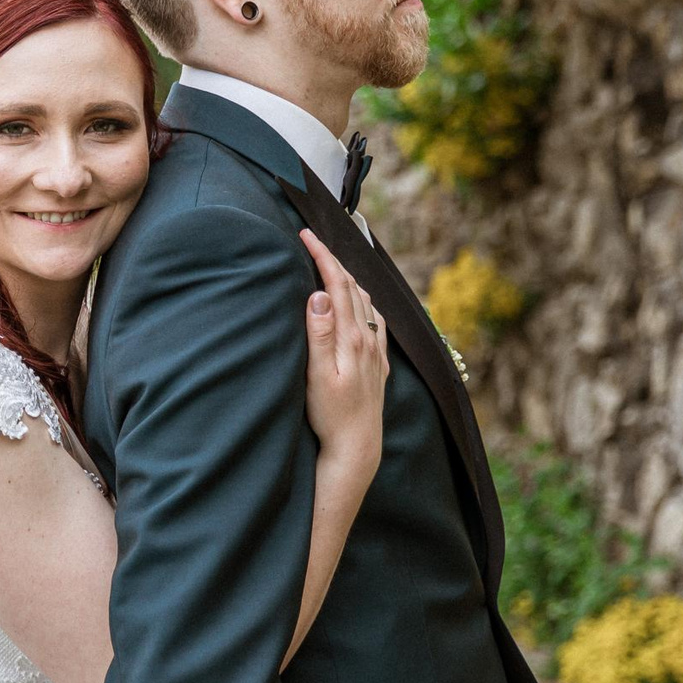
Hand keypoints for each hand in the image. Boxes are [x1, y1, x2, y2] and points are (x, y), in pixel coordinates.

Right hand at [299, 228, 387, 481]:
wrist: (357, 447)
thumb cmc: (331, 416)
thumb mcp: (317, 376)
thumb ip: (320, 334)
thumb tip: (320, 295)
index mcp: (352, 338)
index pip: (337, 285)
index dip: (322, 256)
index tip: (305, 235)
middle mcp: (368, 339)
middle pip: (353, 287)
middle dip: (332, 258)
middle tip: (312, 239)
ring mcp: (375, 351)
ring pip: (365, 301)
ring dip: (348, 277)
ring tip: (330, 264)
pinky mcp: (378, 363)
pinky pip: (376, 320)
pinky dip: (365, 301)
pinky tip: (361, 303)